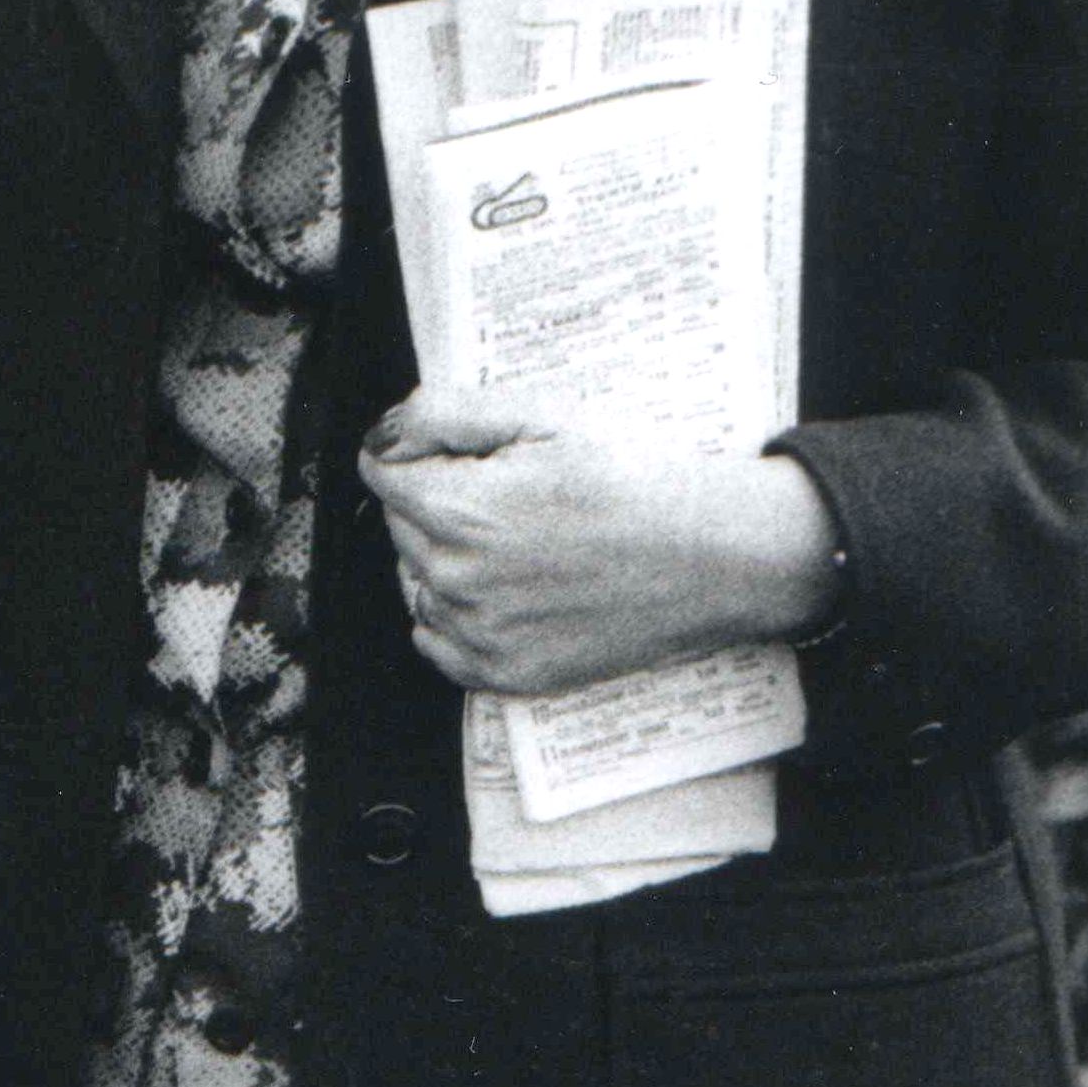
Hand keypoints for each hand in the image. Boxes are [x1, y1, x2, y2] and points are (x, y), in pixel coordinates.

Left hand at [356, 398, 838, 696]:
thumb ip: (445, 414)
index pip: (381, 471)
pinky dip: (457, 615)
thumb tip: (384, 432)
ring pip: (417, 581)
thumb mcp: (541, 416)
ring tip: (517, 543)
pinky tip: (508, 590)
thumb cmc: (630, 479)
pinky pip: (438, 641)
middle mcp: (455, 578)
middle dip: (434, 501)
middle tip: (510, 495)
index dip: (419, 451)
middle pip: (399, 526)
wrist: (706, 556)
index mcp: (457, 509)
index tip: (464, 453)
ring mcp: (477, 632)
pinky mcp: (502, 672)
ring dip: (444, 558)